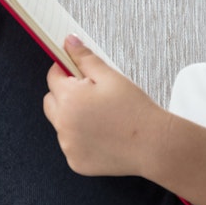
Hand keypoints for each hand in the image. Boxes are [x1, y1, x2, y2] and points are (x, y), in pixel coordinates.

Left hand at [42, 36, 167, 176]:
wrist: (154, 145)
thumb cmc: (135, 110)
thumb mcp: (110, 77)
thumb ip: (85, 58)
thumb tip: (69, 42)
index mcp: (68, 99)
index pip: (53, 76)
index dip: (67, 71)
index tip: (79, 74)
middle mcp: (62, 124)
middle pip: (51, 101)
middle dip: (65, 95)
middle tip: (92, 96)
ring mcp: (68, 145)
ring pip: (61, 124)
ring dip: (73, 118)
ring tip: (102, 118)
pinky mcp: (75, 162)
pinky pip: (71, 144)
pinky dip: (81, 140)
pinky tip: (103, 136)